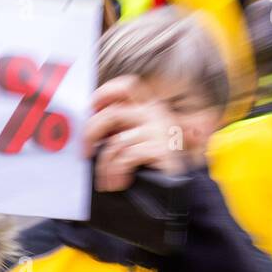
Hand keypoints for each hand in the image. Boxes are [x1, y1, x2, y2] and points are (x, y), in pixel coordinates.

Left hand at [81, 75, 185, 191]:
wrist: (185, 185)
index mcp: (150, 106)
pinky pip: (126, 158)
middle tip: (85, 152)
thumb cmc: (160, 163)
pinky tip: (118, 182)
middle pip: (112, 113)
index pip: (127, 86)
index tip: (91, 109)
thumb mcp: (140, 138)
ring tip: (106, 179)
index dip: (104, 93)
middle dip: (91, 133)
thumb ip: (123, 127)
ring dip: (104, 165)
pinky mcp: (161, 148)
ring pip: (115, 142)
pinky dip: (116, 173)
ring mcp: (160, 129)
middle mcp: (156, 112)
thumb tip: (93, 129)